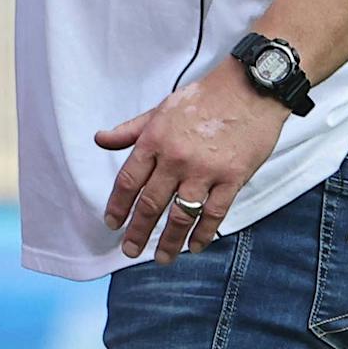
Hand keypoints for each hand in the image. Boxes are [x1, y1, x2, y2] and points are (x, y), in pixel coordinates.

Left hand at [97, 60, 291, 261]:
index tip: (112, 223)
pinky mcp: (232, 178)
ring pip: (181, 214)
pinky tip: (194, 246)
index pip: (128, 180)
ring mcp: (205, 171)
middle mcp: (175, 159)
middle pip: (151, 203)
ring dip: (169, 240)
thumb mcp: (159, 110)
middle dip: (138, 230)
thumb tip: (100, 140)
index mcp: (154, 140)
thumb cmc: (202, 99)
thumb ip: (130, 130)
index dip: (118, 205)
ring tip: (160, 258)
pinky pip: (214, 213)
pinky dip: (203, 233)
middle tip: (129, 250)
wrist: (247, 90)